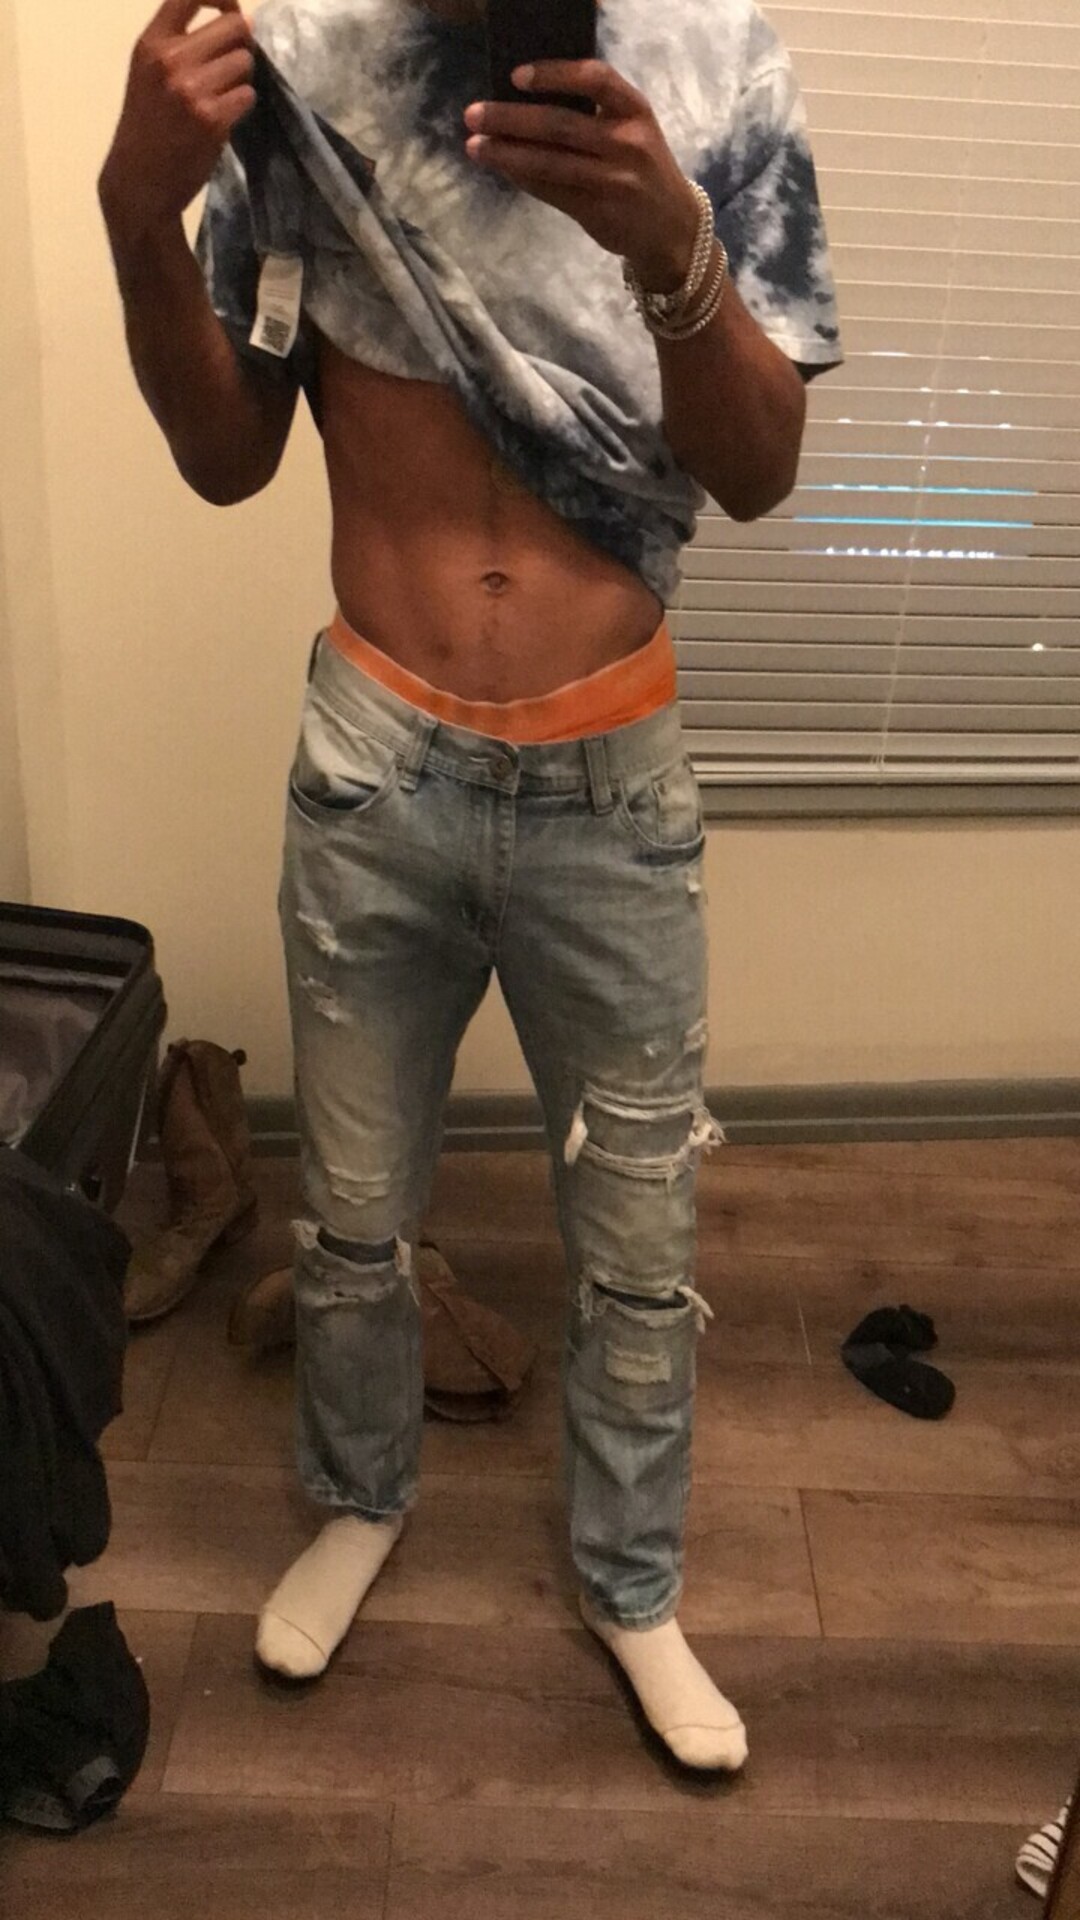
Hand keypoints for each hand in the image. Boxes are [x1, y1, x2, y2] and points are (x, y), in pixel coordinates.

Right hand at [99, 0, 254, 243]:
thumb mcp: (149, 73)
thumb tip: (240, 21)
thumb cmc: (147, 126)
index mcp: (151, 43)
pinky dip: (242, 105)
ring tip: (222, 97)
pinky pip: (247, 95)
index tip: (230, 8)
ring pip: (244, 63)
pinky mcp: (213, 119)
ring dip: (241, 79)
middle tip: (233, 64)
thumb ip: (180, 45)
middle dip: (241, 43)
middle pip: (234, 26)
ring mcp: (192, 90)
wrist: (139, 182)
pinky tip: (224, 117)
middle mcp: (171, 60)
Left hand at [463, 60, 700, 291]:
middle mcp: (627, 143)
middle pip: (560, 125)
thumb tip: (525, 102)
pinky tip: (502, 169)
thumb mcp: (632, 130)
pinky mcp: (599, 212)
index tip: (515, 76)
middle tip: (473, 114)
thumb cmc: (643, 168)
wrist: (673, 228)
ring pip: (550, 163)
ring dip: (506, 154)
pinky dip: (523, 179)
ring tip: (474, 146)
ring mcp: (613, 180)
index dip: (554, 74)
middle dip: (510, 118)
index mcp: (635, 110)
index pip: (596, 79)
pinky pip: (552, 191)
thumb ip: (593, 114)